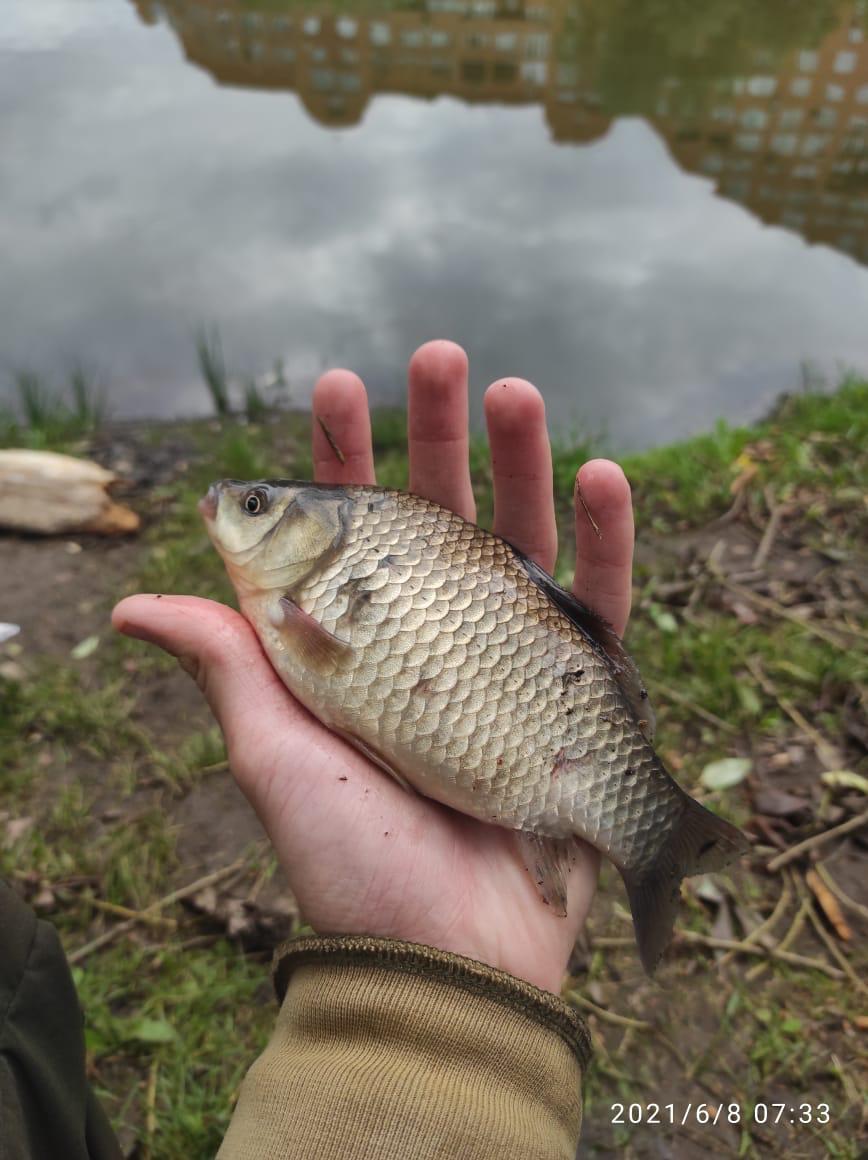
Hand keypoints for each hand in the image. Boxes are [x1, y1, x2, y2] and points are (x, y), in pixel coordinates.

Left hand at [113, 341, 633, 992]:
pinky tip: (603, 475)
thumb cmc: (350, 861)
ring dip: (523, 462)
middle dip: (438, 433)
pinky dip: (608, 541)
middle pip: (441, 514)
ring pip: (522, 539)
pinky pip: (603, 605)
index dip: (343, 459)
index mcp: (361, 645)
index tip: (335, 386)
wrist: (443, 957)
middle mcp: (435, 640)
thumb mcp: (273, 756)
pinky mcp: (578, 692)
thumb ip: (228, 667)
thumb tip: (129, 606)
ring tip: (515, 390)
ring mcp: (510, 659)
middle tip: (438, 356)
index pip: (351, 533)